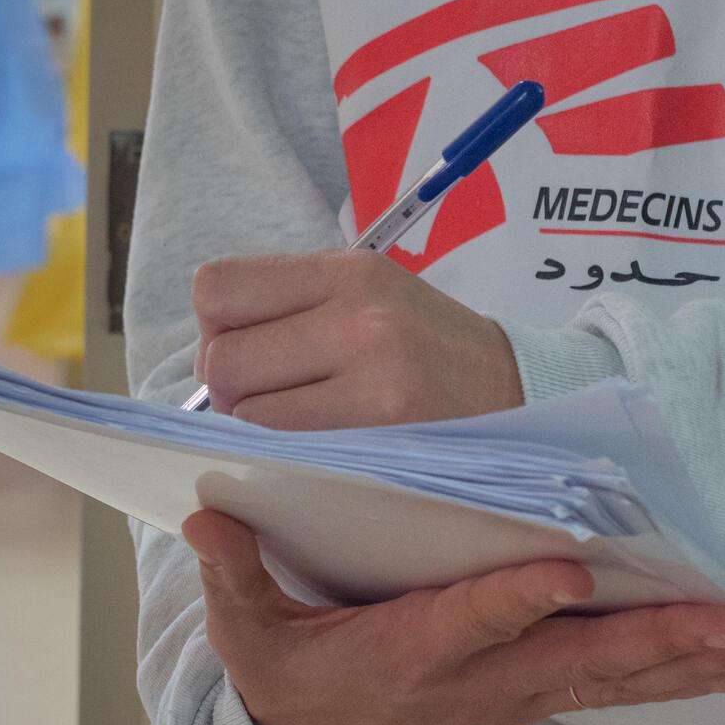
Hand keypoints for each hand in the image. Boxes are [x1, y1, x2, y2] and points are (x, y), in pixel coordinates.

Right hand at [184, 509, 724, 724]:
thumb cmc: (286, 682)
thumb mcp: (247, 636)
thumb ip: (234, 576)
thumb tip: (206, 515)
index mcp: (406, 652)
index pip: (468, 620)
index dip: (517, 598)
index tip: (569, 569)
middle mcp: (472, 679)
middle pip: (569, 658)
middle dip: (646, 641)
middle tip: (723, 624)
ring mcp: (507, 695)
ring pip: (600, 677)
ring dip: (673, 660)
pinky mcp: (524, 696)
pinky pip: (602, 686)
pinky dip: (661, 675)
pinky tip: (717, 664)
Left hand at [194, 250, 521, 427]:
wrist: (518, 390)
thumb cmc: (421, 346)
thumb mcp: (367, 293)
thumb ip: (288, 305)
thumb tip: (206, 355)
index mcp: (346, 270)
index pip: (217, 288)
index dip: (216, 323)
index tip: (247, 342)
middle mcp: (358, 315)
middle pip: (220, 360)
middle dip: (232, 384)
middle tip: (275, 392)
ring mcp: (374, 377)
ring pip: (245, 414)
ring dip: (257, 427)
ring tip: (306, 418)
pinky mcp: (384, 434)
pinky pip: (286, 450)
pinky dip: (287, 453)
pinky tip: (322, 443)